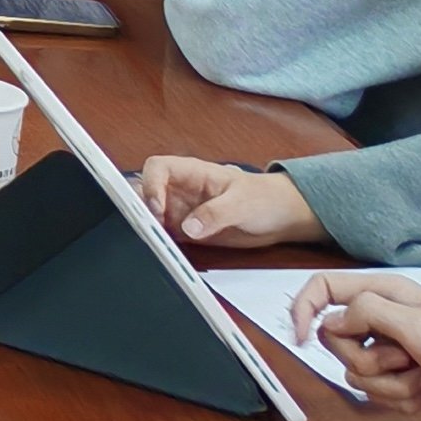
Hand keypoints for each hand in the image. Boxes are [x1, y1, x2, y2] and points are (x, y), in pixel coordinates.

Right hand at [134, 157, 328, 248]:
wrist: (279, 216)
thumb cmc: (264, 197)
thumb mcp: (243, 202)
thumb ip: (216, 213)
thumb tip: (190, 226)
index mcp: (192, 172)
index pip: (157, 168)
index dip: (150, 185)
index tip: (156, 208)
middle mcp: (181, 190)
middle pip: (145, 191)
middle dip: (140, 208)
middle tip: (149, 229)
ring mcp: (181, 211)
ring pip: (150, 216)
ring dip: (149, 228)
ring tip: (157, 243)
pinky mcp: (186, 232)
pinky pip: (165, 236)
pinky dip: (161, 244)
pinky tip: (167, 253)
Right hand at [292, 274, 420, 420]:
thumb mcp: (416, 325)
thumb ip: (365, 312)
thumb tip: (329, 321)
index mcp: (387, 293)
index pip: (324, 288)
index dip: (304, 309)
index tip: (299, 338)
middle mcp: (386, 319)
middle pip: (335, 339)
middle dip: (366, 359)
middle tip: (403, 360)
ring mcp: (395, 352)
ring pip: (356, 371)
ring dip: (391, 384)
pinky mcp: (404, 381)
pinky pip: (377, 394)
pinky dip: (403, 399)